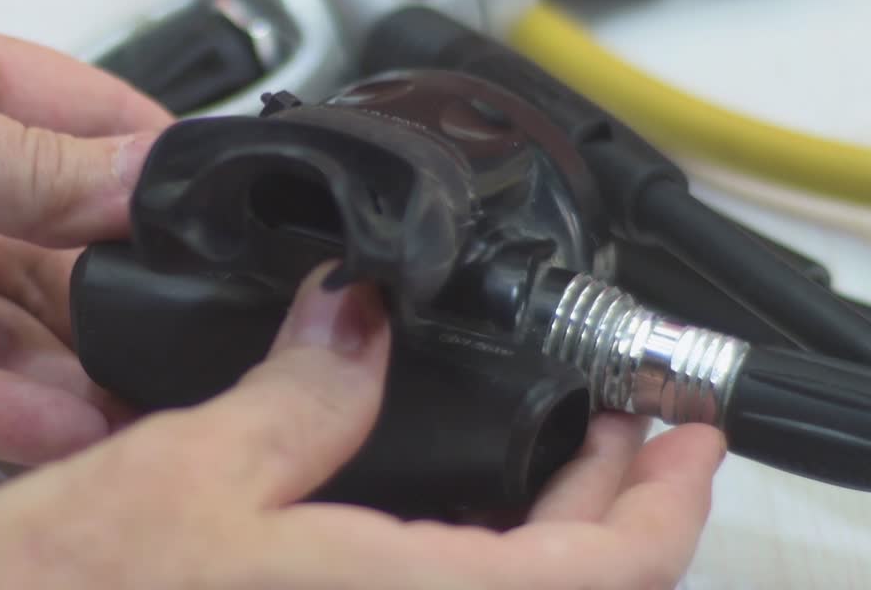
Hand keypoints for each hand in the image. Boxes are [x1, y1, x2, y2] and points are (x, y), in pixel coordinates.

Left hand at [0, 0, 171, 462]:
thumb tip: (141, 173)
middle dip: (109, 284)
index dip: (142, 159)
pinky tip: (50, 427)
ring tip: (131, 402)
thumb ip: (18, 164)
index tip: (211, 207)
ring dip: (59, 361)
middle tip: (180, 333)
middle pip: (38, 230)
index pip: (68, 112)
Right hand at [0, 264, 726, 589]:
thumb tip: (357, 309)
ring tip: (553, 443)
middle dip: (618, 496)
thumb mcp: (183, 475)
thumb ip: (298, 392)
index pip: (611, 572)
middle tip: (620, 413)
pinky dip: (480, 550)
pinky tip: (440, 501)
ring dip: (555, 528)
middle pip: (577, 588)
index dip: (670, 495)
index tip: (687, 424)